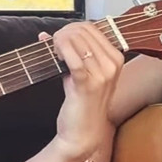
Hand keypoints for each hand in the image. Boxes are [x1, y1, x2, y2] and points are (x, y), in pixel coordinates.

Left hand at [43, 22, 122, 160]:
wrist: (83, 134)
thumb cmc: (82, 103)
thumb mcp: (80, 74)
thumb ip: (67, 53)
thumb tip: (45, 34)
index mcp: (115, 58)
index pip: (91, 28)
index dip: (70, 28)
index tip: (59, 38)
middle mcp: (113, 64)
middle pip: (83, 31)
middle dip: (63, 33)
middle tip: (52, 45)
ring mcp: (103, 74)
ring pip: (77, 41)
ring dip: (59, 42)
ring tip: (53, 52)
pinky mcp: (88, 84)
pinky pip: (73, 59)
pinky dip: (60, 51)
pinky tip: (54, 55)